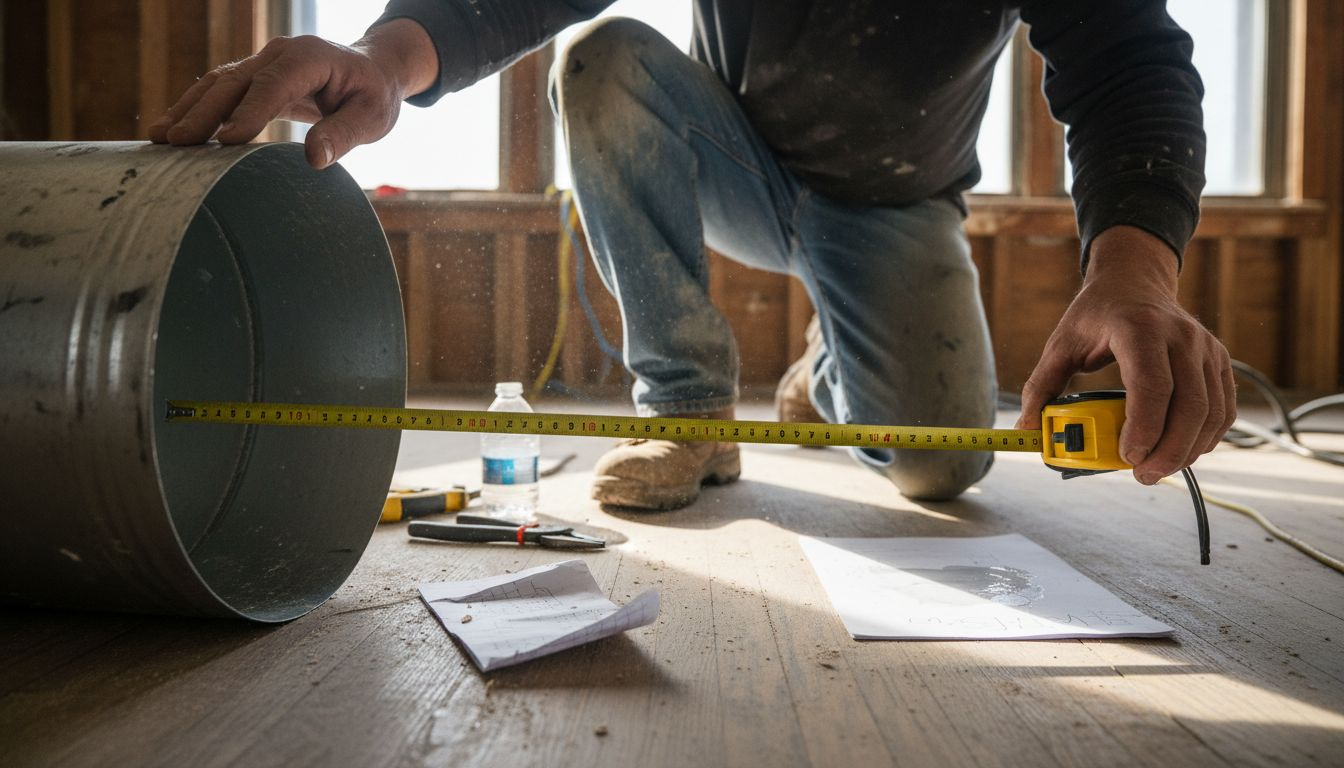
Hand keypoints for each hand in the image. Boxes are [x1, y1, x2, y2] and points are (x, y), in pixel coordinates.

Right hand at [147, 19, 436, 169]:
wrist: (372, 72)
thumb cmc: (373, 96)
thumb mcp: (372, 117)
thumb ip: (345, 134)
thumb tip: (315, 158)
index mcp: (309, 58)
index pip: (273, 85)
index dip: (249, 112)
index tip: (227, 141)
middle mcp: (280, 54)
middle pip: (234, 81)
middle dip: (203, 111)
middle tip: (175, 142)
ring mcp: (263, 62)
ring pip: (218, 83)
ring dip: (189, 109)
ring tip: (161, 139)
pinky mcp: (254, 77)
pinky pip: (220, 91)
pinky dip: (196, 109)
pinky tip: (175, 130)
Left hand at [1016, 226, 1235, 484]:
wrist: (1134, 280)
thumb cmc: (1096, 314)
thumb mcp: (1060, 343)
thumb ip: (1040, 385)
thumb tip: (1026, 429)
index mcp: (1138, 329)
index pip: (1152, 385)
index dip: (1144, 427)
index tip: (1128, 456)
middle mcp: (1180, 337)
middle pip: (1189, 405)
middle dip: (1169, 450)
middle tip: (1143, 474)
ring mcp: (1206, 348)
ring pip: (1211, 411)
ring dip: (1188, 449)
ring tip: (1158, 469)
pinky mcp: (1219, 360)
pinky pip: (1223, 408)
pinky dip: (1207, 436)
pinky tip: (1183, 451)